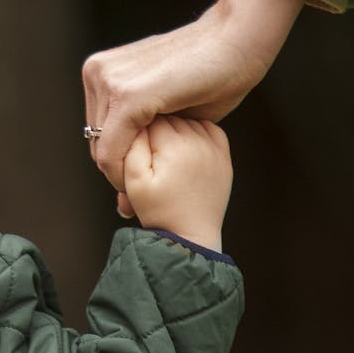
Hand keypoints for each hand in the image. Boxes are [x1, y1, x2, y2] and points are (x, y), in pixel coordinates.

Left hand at [83, 0, 301, 215]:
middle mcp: (96, 72)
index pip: (95, 133)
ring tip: (155, 188)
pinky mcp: (127, 96)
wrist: (238, 42)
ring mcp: (108, 81)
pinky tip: (150, 185)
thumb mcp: (166, 111)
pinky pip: (112, 151)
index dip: (118, 164)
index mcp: (100, 71)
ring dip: (127, 175)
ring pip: (101, 151)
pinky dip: (127, 174)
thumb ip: (143, 137)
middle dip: (122, 171)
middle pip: (95, 143)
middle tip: (142, 197)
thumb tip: (122, 194)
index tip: (136, 192)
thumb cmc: (211, 77)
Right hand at [122, 116, 232, 251]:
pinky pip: (206, 128)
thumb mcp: (132, 180)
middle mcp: (198, 140)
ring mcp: (214, 146)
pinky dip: (194, 132)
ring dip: (173, 129)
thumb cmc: (159, 211)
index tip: (134, 148)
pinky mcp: (223, 154)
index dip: (135, 131)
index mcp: (174, 145)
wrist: (191, 236)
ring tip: (165, 154)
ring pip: (185, 119)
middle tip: (148, 154)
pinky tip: (183, 148)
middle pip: (166, 116)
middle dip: (153, 130)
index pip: (146, 117)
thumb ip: (129, 146)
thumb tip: (134, 121)